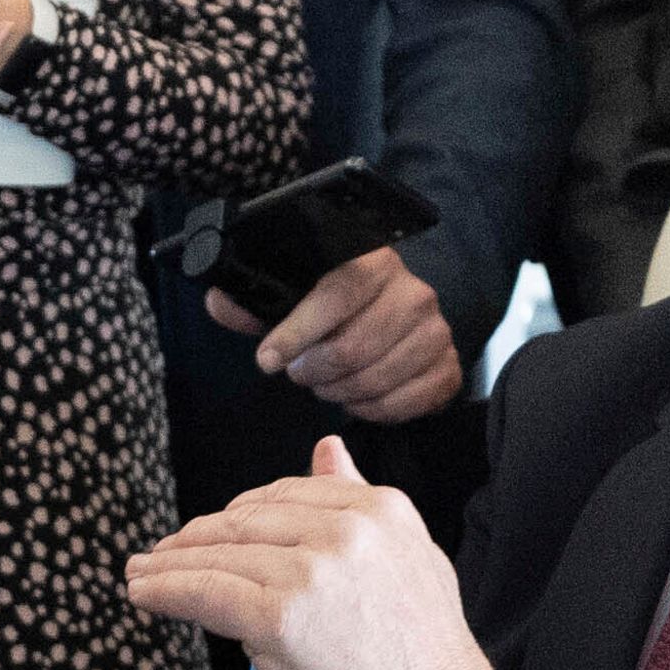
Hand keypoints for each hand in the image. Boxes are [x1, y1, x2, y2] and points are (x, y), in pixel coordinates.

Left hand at [122, 438, 529, 669]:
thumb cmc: (428, 654)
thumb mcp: (411, 554)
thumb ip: (359, 500)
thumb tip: (328, 448)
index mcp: (378, 508)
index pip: (286, 494)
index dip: (238, 512)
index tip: (213, 528)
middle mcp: (344, 530)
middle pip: (246, 520)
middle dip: (197, 537)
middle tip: (162, 552)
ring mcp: (309, 572)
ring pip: (220, 554)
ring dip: (170, 563)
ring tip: (142, 572)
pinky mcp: (279, 618)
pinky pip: (205, 594)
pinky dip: (166, 591)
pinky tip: (145, 593)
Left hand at [207, 245, 463, 423]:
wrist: (397, 321)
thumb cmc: (337, 309)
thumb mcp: (293, 295)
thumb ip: (253, 300)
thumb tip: (221, 301)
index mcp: (375, 261)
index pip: (339, 291)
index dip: (299, 330)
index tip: (268, 358)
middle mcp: (414, 292)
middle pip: (356, 345)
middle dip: (315, 369)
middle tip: (300, 372)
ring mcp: (437, 332)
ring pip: (375, 379)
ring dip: (338, 391)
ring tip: (326, 382)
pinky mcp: (448, 368)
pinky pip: (402, 404)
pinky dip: (371, 409)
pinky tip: (356, 396)